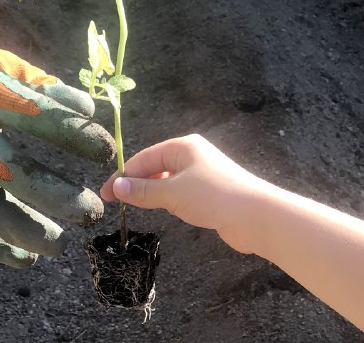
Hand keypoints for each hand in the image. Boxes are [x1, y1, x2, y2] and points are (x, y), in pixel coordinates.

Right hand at [0, 11, 114, 267]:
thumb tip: (86, 109)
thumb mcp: (1, 61)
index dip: (75, 136)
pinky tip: (22, 258)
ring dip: (24, 231)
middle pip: (12, 174)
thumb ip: (42, 86)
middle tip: (92, 212)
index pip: (39, 117)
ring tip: (59, 244)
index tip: (106, 152)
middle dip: (56, 197)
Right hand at [100, 134, 265, 252]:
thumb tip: (117, 187)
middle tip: (116, 203)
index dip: (123, 176)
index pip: (144, 158)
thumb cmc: (214, 196)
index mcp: (182, 147)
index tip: (106, 195)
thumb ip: (144, 190)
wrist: (257, 216)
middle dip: (136, 183)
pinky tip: (167, 210)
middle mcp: (191, 156)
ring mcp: (201, 174)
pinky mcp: (208, 192)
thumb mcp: (173, 193)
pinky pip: (179, 193)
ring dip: (153, 193)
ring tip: (138, 206)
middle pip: (154, 167)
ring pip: (166, 181)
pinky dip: (169, 200)